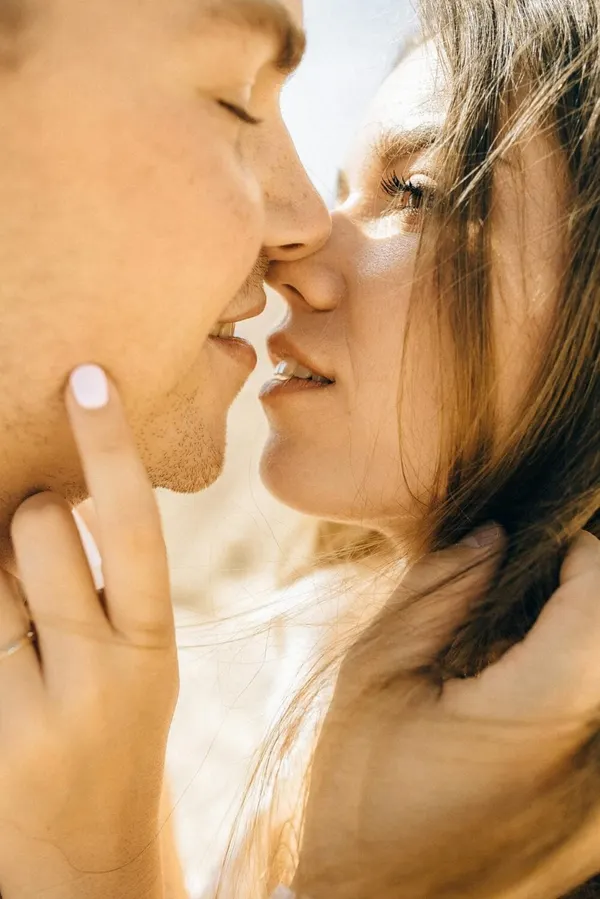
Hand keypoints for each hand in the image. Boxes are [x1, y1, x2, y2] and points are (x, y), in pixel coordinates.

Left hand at [0, 365, 178, 898]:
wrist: (87, 863)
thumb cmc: (110, 735)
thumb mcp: (134, 665)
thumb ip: (101, 586)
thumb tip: (49, 501)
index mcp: (150, 648)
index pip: (135, 528)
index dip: (111, 449)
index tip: (87, 376)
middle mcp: (98, 676)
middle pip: (38, 531)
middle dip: (28, 511)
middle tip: (33, 532)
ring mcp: (28, 710)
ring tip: (19, 597)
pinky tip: (10, 628)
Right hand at [294, 529, 599, 898]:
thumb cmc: (355, 790)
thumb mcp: (376, 673)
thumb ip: (436, 592)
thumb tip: (491, 537)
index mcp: (526, 714)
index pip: (594, 605)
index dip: (580, 555)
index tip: (542, 539)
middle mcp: (580, 756)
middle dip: (578, 591)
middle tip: (521, 577)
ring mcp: (591, 793)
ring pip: (599, 672)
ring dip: (573, 633)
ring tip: (515, 627)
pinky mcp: (586, 811)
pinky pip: (590, 712)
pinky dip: (567, 676)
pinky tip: (516, 679)